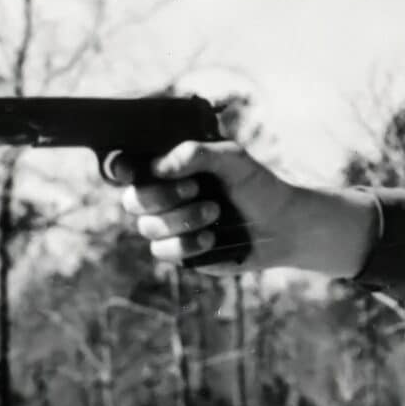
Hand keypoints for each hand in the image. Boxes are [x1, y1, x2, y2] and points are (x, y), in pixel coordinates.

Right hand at [113, 141, 300, 273]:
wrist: (282, 224)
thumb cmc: (257, 185)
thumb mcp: (234, 159)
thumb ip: (197, 154)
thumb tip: (159, 167)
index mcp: (170, 169)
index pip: (127, 167)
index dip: (122, 170)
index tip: (141, 171)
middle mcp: (163, 196)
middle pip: (132, 199)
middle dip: (162, 196)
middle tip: (196, 188)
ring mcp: (169, 225)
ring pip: (147, 227)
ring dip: (181, 219)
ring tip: (214, 211)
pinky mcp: (180, 251)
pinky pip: (162, 251)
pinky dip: (185, 243)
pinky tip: (211, 237)